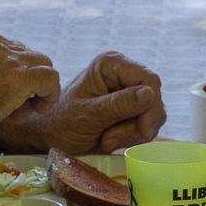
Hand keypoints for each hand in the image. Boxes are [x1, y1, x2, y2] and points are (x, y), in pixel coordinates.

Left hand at [1, 50, 165, 155]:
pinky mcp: (132, 108)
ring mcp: (129, 91)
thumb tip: (149, 94)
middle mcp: (124, 73)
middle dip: (138, 125)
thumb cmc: (61, 122)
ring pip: (154, 114)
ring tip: (106, 140)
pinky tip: (111, 139)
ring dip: (133, 133)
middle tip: (110, 140)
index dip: (150, 106)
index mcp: (111, 64)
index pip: (149, 80)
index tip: (141, 130)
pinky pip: (148, 124)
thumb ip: (119, 105)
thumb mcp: (88, 116)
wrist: (51, 137)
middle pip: (154, 99)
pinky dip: (132, 137)